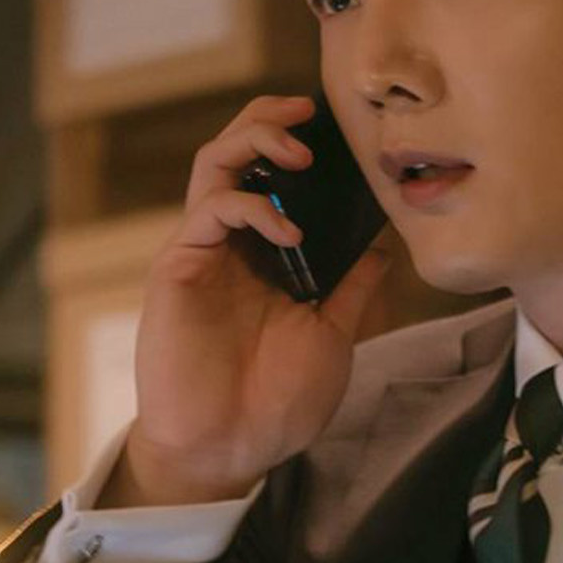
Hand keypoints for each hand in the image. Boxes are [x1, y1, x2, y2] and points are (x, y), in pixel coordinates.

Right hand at [98, 94, 391, 506]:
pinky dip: (251, 207)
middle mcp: (231, 242)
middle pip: (239, 151)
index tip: (340, 127)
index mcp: (266, 253)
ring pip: (215, 164)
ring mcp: (202, 251)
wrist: (229, 452)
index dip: (302, 142)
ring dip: (255, 141)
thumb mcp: (333, 335)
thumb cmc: (277, 402)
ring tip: (299, 151)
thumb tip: (383, 246)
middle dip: (270, 119)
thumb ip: (352, 288)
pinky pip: (209, 211)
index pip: (277, 175)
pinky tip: (289, 232)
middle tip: (308, 111)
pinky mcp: (178, 267)